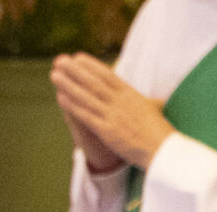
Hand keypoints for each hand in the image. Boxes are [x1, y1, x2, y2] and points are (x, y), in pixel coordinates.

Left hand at [51, 53, 173, 170]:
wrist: (162, 148)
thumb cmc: (159, 131)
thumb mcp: (154, 110)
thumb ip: (149, 103)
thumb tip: (156, 100)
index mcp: (131, 94)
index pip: (108, 76)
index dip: (91, 66)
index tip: (78, 58)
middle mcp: (120, 101)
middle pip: (94, 82)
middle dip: (76, 71)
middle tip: (60, 60)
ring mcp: (113, 115)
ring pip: (87, 96)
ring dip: (69, 85)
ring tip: (54, 75)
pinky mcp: (107, 130)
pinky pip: (86, 116)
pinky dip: (72, 106)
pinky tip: (60, 97)